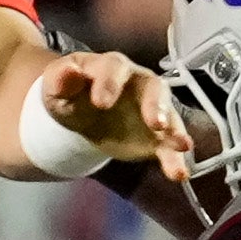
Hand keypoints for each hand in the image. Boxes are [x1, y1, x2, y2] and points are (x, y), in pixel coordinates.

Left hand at [30, 44, 191, 170]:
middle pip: (154, 87)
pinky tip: (178, 172)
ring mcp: (151, 109)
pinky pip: (168, 146)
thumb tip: (70, 70)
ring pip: (168, 116)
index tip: (100, 103)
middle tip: (156, 123)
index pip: (114, 67)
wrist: (80, 115)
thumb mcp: (57, 86)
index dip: (109, 83)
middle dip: (156, 104)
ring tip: (182, 146)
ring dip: (175, 131)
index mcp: (111, 67)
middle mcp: (139, 83)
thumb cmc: (70, 94)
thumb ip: (62, 79)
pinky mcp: (155, 136)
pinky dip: (174, 159)